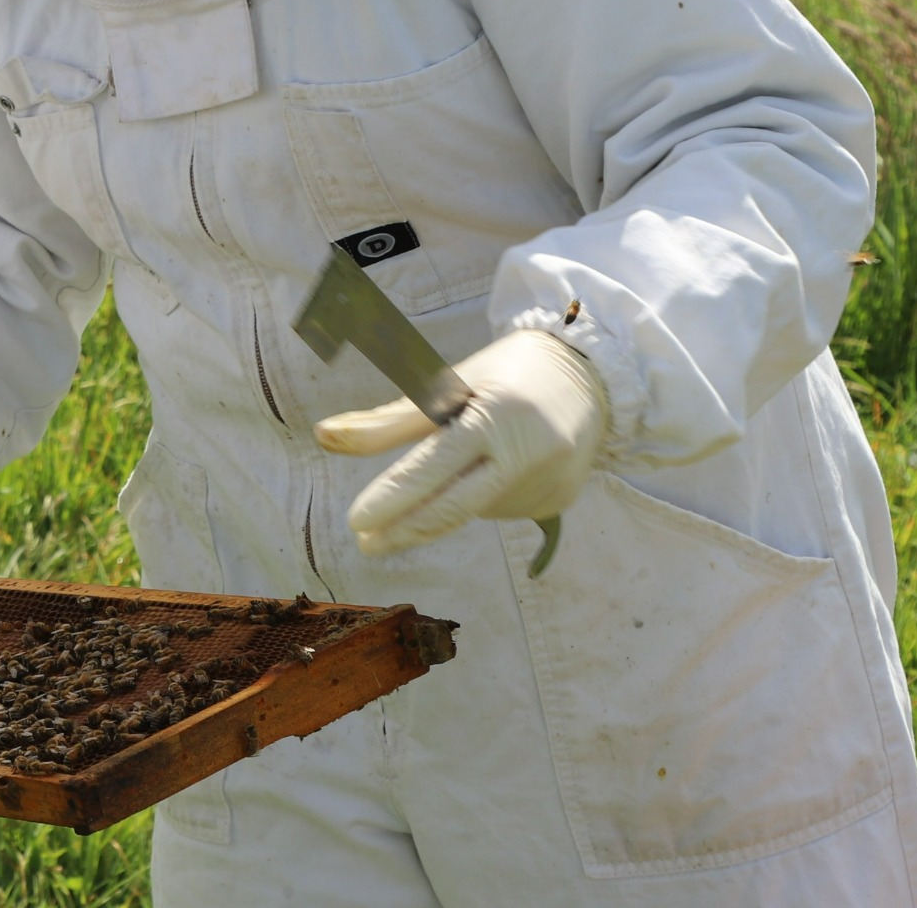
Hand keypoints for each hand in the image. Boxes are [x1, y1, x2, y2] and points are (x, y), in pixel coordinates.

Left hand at [315, 328, 607, 556]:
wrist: (592, 378)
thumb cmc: (505, 373)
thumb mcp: (448, 383)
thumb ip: (388, 419)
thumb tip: (324, 436)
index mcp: (496, 418)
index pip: (434, 468)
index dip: (394, 497)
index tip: (357, 522)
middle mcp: (527, 457)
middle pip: (454, 508)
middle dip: (405, 530)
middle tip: (366, 543)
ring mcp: (548, 486)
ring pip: (473, 508)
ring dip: (451, 496)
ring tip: (474, 450)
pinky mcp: (558, 504)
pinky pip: (500, 508)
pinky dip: (482, 495)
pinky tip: (498, 465)